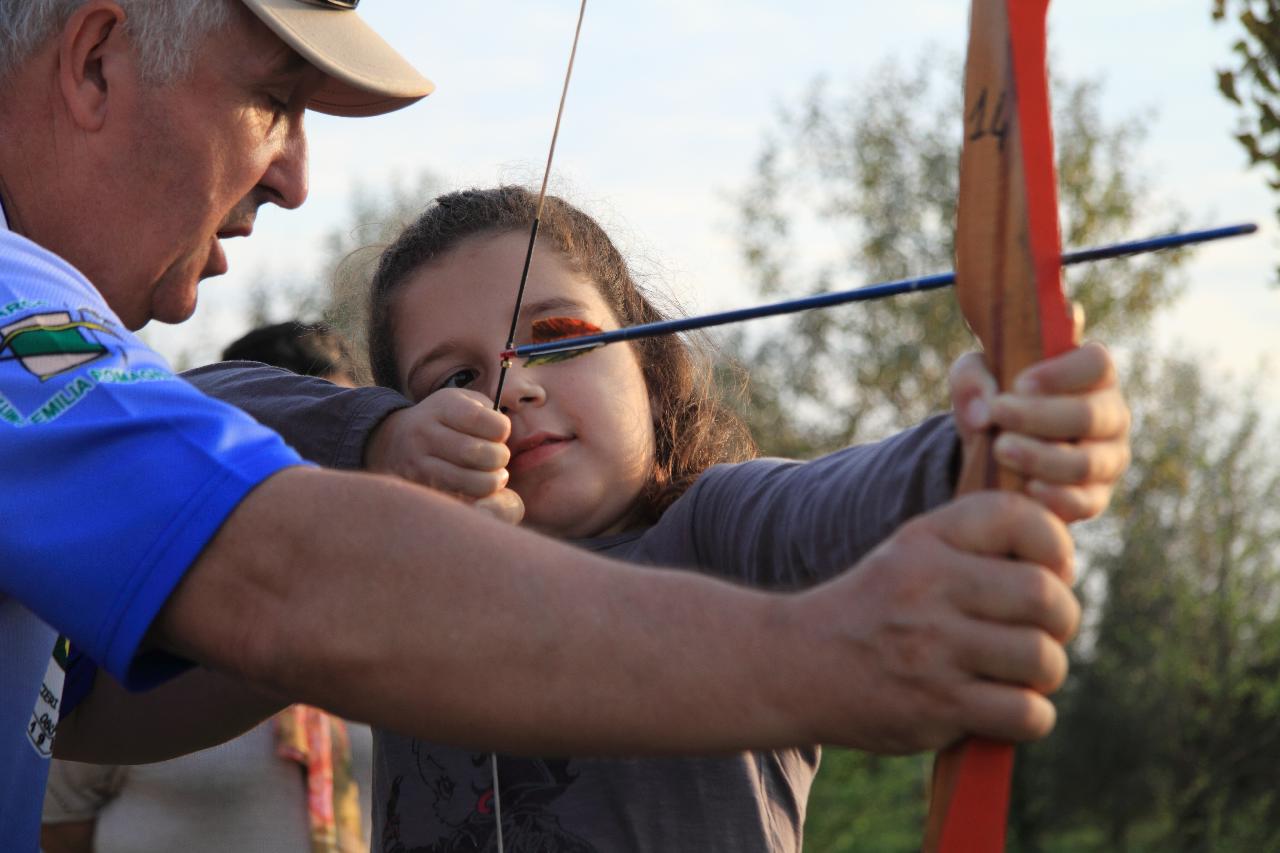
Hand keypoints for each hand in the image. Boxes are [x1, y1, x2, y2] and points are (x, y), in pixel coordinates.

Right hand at [363, 389, 523, 523]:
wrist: (393, 439)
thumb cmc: (443, 421)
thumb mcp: (462, 402)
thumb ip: (489, 412)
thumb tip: (506, 437)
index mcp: (442, 408)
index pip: (481, 420)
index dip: (501, 429)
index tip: (500, 433)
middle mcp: (425, 433)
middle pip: (476, 453)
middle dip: (499, 458)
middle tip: (500, 458)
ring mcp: (418, 463)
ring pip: (468, 481)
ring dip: (491, 482)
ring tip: (495, 476)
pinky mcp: (418, 487)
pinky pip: (457, 498)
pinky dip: (476, 496)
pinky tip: (478, 488)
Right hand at [784, 492, 1077, 752]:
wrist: (797, 665)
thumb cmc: (875, 609)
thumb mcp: (910, 553)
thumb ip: (977, 544)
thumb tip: (1066, 563)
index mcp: (925, 540)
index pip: (1016, 516)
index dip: (1053, 543)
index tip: (1050, 568)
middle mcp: (928, 587)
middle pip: (1045, 596)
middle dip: (1062, 618)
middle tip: (1043, 630)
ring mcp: (931, 649)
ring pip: (1042, 659)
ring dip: (1044, 672)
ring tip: (1019, 672)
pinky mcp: (936, 706)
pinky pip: (1026, 714)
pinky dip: (1028, 716)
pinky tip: (1002, 707)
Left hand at [949, 341, 1130, 521]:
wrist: (995, 455)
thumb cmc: (997, 402)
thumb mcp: (975, 379)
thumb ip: (972, 378)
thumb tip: (983, 411)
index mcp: (1091, 376)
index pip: (1097, 364)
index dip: (1061, 374)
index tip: (1019, 384)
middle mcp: (1109, 416)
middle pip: (1090, 415)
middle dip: (1038, 417)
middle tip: (998, 413)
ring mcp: (1108, 459)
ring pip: (1085, 462)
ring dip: (1039, 457)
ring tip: (1000, 449)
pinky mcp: (1096, 497)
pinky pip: (1085, 502)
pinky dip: (1055, 496)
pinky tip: (1027, 488)